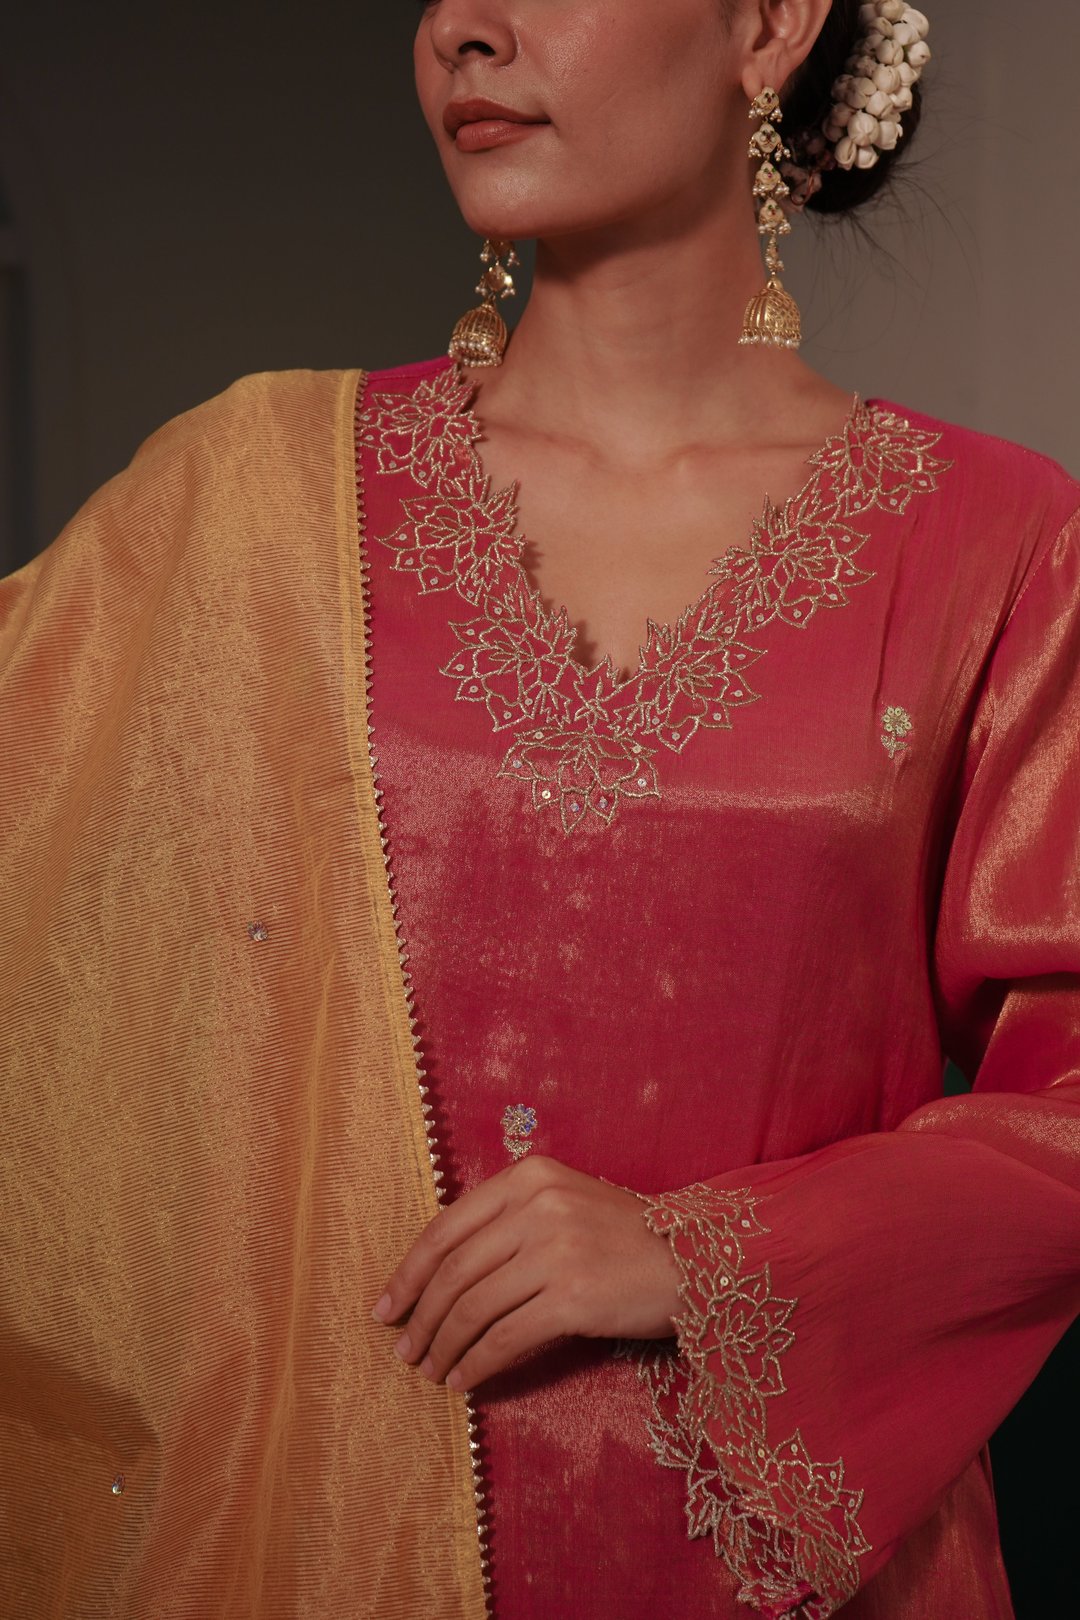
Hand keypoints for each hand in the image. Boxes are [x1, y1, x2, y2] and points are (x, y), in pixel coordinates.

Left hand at [371, 1153, 681, 1391]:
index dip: (409, 1272)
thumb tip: (442, 1273)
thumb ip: (510, 1221)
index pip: (447, 1227)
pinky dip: (477, 1364)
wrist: (695, 1260)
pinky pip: (505, 1337)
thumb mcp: (565, 1204)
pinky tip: (465, 1380)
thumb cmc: (626, 1237)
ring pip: (473, 1306)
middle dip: (420, 1316)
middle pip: (454, 1270)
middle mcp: (537, 1205)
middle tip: (403, 1350)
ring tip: (430, 1371)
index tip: (386, 1306)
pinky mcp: (573, 1297)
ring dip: (444, 1346)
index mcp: (529, 1176)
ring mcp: (556, 1249)